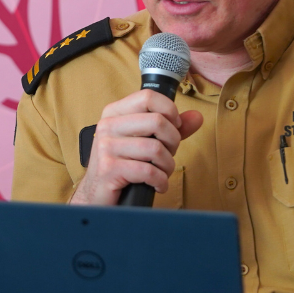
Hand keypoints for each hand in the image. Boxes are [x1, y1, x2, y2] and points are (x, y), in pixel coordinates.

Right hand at [69, 90, 203, 205]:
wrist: (96, 195)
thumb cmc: (122, 166)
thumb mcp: (145, 142)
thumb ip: (170, 129)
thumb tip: (197, 117)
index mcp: (114, 113)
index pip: (148, 96)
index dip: (170, 111)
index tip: (175, 126)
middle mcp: (107, 125)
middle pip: (157, 121)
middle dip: (173, 142)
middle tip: (169, 154)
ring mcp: (106, 147)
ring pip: (155, 148)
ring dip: (167, 166)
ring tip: (162, 172)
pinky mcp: (109, 168)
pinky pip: (148, 171)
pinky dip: (160, 181)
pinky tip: (158, 185)